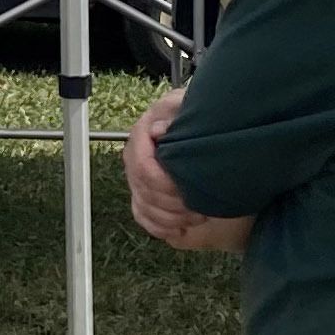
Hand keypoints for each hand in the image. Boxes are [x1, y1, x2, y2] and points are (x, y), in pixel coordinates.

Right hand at [122, 91, 246, 251]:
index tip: (190, 191)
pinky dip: (159, 227)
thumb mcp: (186, 104)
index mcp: (142, 133)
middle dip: (173, 206)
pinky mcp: (142, 191)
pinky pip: (142, 216)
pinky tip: (179, 230)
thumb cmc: (194, 110)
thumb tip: (159, 130)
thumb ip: (174, 113)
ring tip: (197, 217)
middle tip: (200, 209)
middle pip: (144, 192)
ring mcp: (136, 175)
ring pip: (143, 207)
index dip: (166, 185)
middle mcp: (134, 156)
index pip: (144, 168)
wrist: (196, 118)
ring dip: (170, 219)